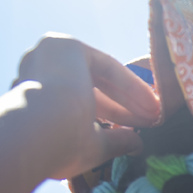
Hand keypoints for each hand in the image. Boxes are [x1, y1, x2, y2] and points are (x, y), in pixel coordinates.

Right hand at [12, 35, 161, 179]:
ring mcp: (49, 54)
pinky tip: (150, 103)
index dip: (114, 114)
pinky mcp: (64, 45)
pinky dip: (129, 84)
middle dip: (125, 106)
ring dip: (131, 96)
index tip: (137, 128)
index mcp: (37, 95)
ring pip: (101, 75)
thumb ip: (114, 140)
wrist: (37, 133)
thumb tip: (137, 145)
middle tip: (149, 121)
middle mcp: (39, 71)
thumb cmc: (59, 147)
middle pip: (93, 85)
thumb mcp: (91, 145)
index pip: (82, 100)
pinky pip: (105, 65)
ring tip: (155, 116)